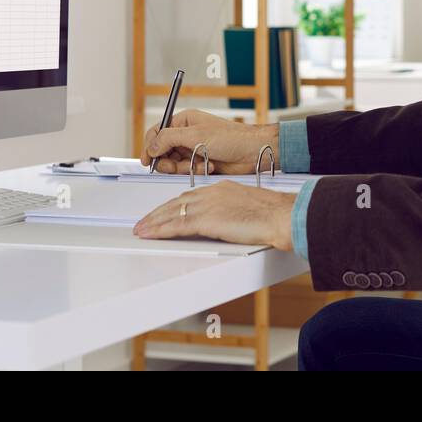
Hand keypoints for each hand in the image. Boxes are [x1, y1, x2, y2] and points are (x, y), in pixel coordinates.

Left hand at [133, 182, 296, 251]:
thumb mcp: (249, 207)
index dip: (174, 204)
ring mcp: (208, 205)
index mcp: (221, 188)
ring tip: (141, 229)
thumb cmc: (273, 214)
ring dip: (153, 221)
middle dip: (158, 213)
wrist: (281, 215)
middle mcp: (211, 193)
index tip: (165, 211)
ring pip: (172, 212)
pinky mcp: (207, 219)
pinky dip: (160, 229)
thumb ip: (233, 212)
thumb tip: (229, 222)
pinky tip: (150, 234)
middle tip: (144, 221)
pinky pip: (176, 224)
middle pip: (177, 202)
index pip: (190, 195)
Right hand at [141, 108, 278, 174]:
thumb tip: (151, 147)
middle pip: (162, 151)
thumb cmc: (232, 137)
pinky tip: (208, 167)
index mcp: (184, 121)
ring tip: (199, 164)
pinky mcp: (200, 163)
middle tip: (178, 165)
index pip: (156, 132)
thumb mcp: (196, 135)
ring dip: (184, 167)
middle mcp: (186, 135)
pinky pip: (186, 171)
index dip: (150, 146)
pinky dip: (194, 172)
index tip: (148, 160)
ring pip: (174, 164)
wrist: (253, 152)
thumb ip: (169, 139)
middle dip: (169, 161)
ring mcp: (193, 150)